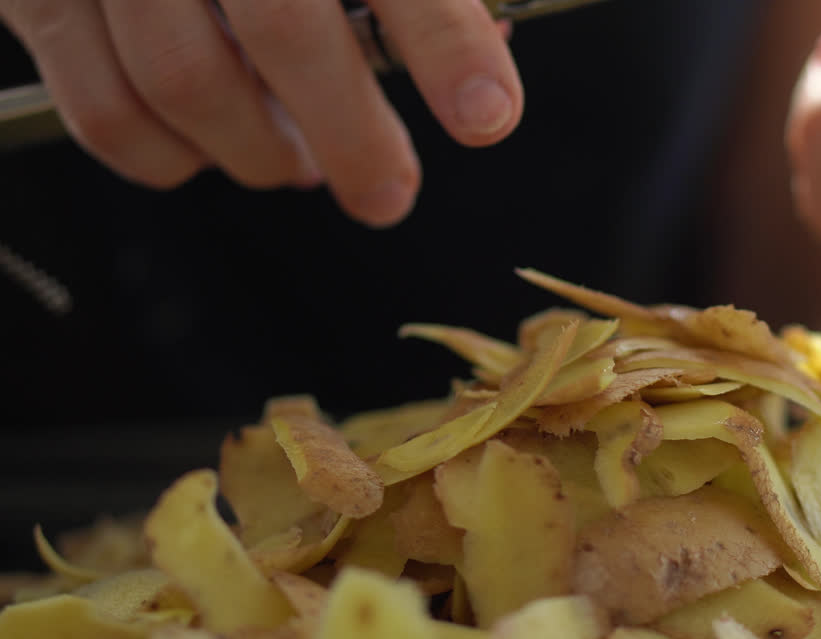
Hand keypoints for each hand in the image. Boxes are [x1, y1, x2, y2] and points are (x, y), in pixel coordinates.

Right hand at [0, 0, 520, 226]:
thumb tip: (484, 57)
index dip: (444, 44)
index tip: (486, 117)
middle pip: (282, 29)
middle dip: (352, 136)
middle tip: (387, 193)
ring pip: (183, 84)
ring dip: (259, 153)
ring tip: (297, 162)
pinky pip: (101, 108)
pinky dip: (168, 156)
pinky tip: (209, 148)